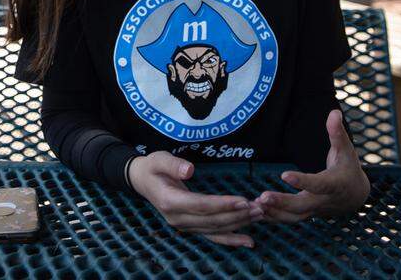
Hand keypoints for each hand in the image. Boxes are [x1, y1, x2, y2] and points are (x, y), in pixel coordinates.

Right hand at [127, 150, 259, 247]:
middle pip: (212, 220)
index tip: (243, 200)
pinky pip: (213, 236)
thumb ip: (173, 164)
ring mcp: (184, 226)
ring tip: (258, 215)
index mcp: (170, 201)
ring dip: (238, 224)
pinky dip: (231, 239)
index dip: (223, 205)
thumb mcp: (159, 159)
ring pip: (215, 229)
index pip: (201, 205)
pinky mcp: (191, 227)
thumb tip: (189, 170)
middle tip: (258, 207)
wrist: (142, 181)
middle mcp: (177, 219)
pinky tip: (248, 241)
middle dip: (237, 215)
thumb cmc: (152, 167)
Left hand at [253, 109, 369, 223]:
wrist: (356, 195)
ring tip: (254, 205)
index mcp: (334, 184)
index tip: (284, 175)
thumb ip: (337, 133)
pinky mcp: (307, 214)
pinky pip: (290, 219)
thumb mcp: (346, 149)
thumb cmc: (348, 167)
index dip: (302, 181)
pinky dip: (274, 218)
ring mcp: (315, 210)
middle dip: (282, 203)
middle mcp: (324, 200)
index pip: (318, 184)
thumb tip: (334, 112)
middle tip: (262, 197)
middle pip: (302, 205)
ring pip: (294, 217)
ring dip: (274, 213)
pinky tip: (257, 212)